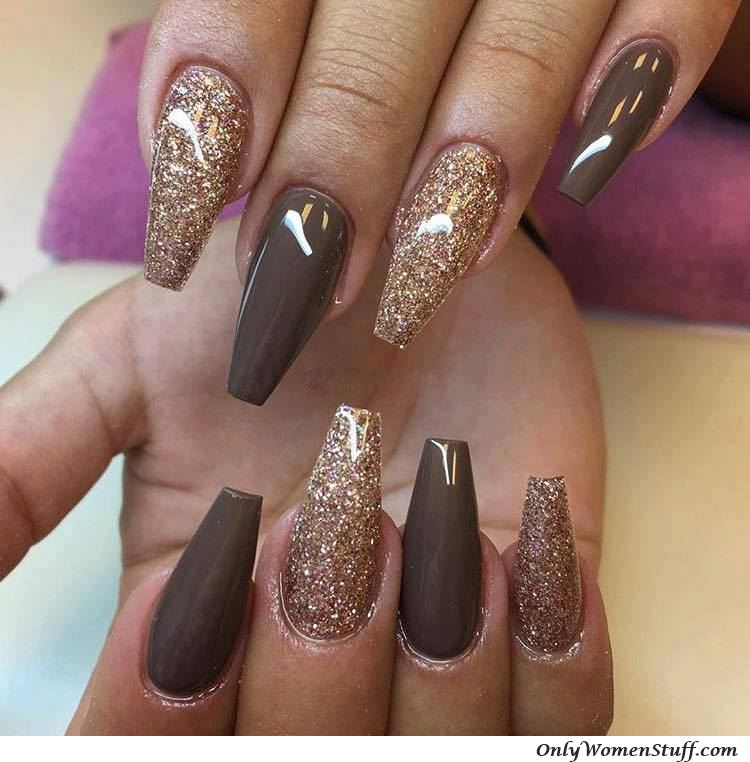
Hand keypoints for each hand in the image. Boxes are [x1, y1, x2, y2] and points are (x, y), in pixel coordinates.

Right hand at [0, 222, 610, 732]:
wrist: (413, 259)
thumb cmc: (275, 299)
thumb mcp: (131, 364)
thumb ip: (30, 458)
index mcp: (201, 625)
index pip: (153, 751)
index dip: (161, 708)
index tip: (213, 563)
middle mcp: (314, 659)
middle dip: (317, 667)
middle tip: (336, 509)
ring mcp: (436, 652)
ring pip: (441, 760)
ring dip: (438, 657)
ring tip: (441, 511)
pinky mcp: (544, 624)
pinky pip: (562, 716)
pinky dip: (552, 655)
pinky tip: (529, 548)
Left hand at [138, 0, 738, 405]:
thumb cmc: (371, 8)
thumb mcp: (298, 21)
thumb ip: (244, 61)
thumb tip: (185, 169)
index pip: (247, 5)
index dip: (213, 125)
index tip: (184, 241)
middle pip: (377, 39)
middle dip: (336, 170)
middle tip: (304, 291)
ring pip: (521, 34)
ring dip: (475, 162)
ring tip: (427, 279)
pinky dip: (643, 73)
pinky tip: (593, 169)